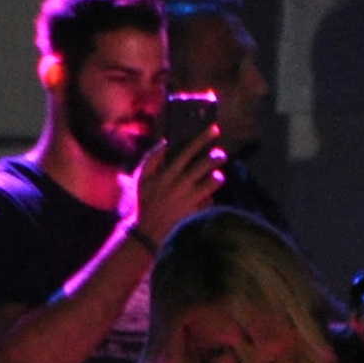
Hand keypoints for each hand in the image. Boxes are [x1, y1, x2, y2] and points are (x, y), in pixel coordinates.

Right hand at [130, 118, 224, 244]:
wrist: (148, 233)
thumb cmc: (145, 203)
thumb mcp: (141, 180)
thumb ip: (152, 159)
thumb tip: (165, 143)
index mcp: (168, 173)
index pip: (189, 151)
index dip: (203, 138)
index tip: (215, 129)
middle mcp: (181, 184)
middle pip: (206, 164)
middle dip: (217, 157)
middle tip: (221, 155)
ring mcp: (192, 198)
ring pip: (214, 181)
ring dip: (217, 178)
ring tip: (215, 177)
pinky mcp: (198, 212)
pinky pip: (210, 201)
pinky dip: (208, 199)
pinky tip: (201, 201)